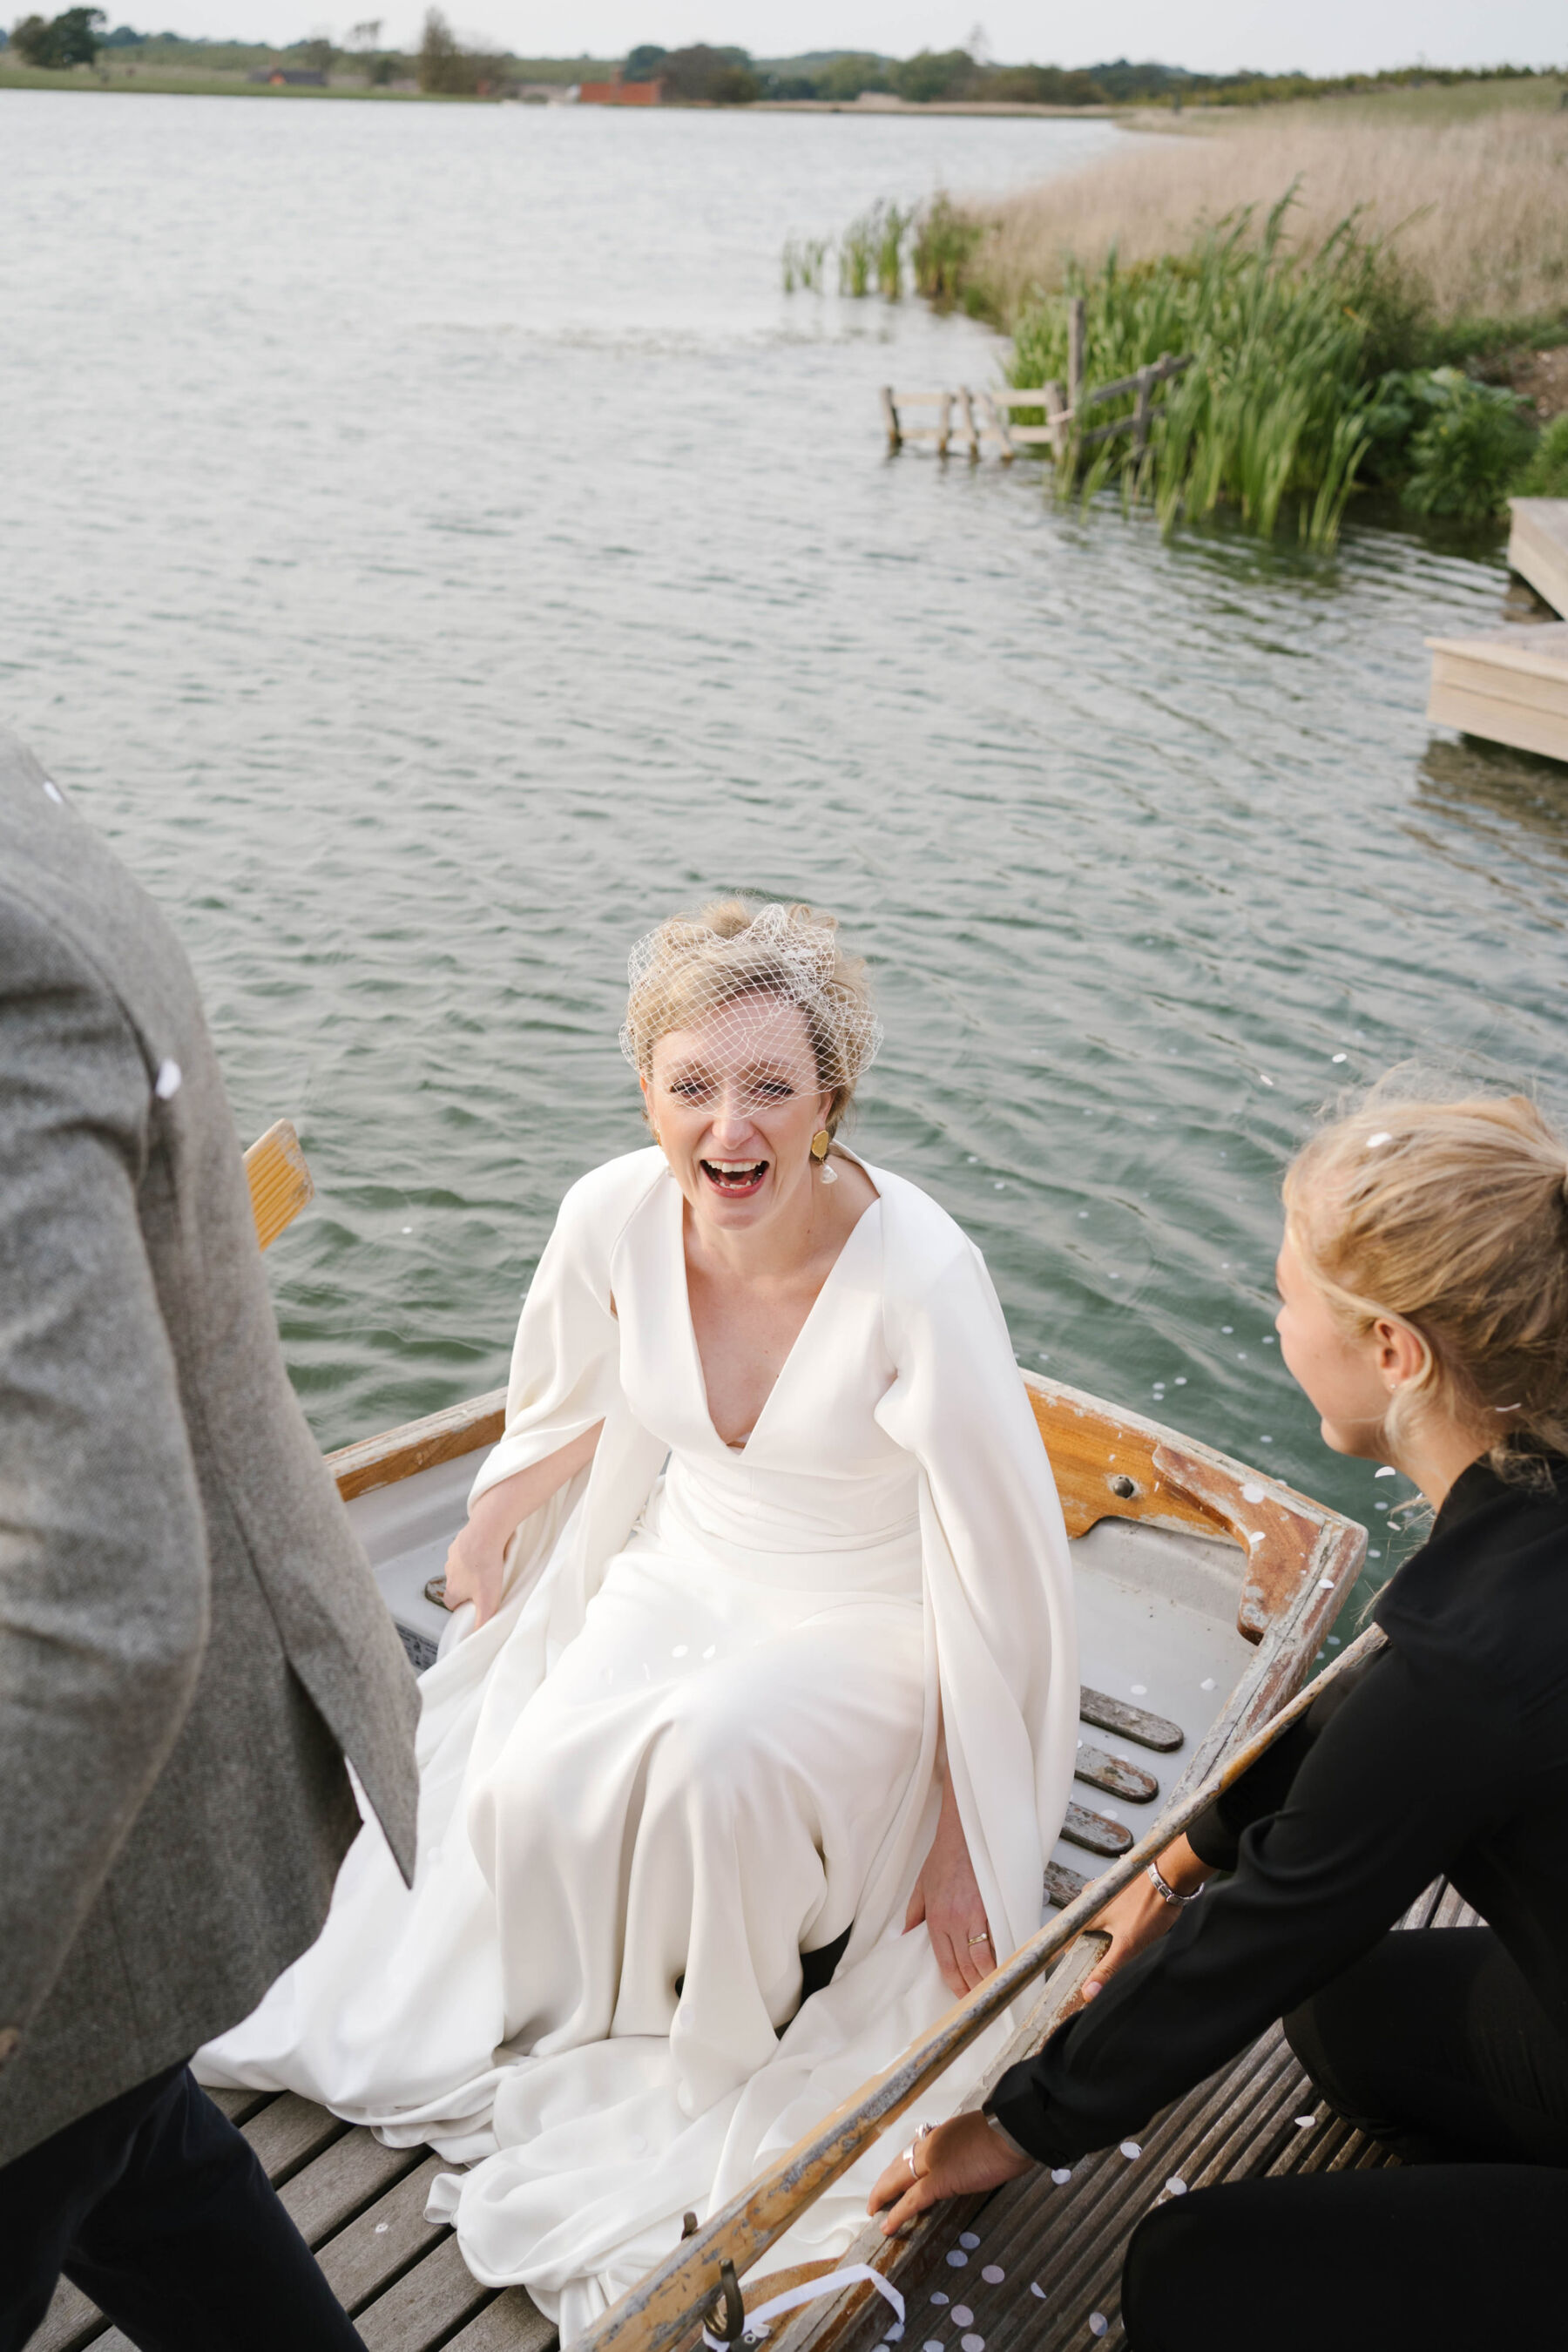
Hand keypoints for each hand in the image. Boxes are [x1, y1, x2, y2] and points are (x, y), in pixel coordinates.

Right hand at [440, 1518, 508, 1629]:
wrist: (484, 1534)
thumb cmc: (485, 1567)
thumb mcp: (487, 1601)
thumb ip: (482, 1621)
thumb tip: (477, 1636)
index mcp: (453, 1589)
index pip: (450, 1603)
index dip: (459, 1606)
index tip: (470, 1606)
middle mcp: (449, 1572)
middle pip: (454, 1583)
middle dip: (465, 1586)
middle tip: (482, 1586)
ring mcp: (453, 1555)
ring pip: (459, 1566)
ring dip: (470, 1568)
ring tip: (486, 1567)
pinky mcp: (461, 1540)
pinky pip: (465, 1548)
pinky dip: (473, 1551)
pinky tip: (487, 1550)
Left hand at [868, 2112, 1030, 2236]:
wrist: (1012, 2130)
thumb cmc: (1004, 2132)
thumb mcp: (977, 2132)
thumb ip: (962, 2145)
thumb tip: (964, 2159)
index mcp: (941, 2132)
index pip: (913, 2150)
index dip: (900, 2166)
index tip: (893, 2176)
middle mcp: (931, 2144)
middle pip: (899, 2165)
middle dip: (885, 2182)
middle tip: (876, 2198)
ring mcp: (932, 2161)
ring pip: (899, 2180)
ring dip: (884, 2195)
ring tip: (875, 2210)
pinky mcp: (940, 2180)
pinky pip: (913, 2200)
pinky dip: (897, 2213)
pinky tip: (888, 2225)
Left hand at [906, 1785, 994, 1995]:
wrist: (964, 1835)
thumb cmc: (942, 1860)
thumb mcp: (920, 1888)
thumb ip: (913, 1915)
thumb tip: (905, 1937)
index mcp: (936, 1920)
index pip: (946, 1964)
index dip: (955, 1985)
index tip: (961, 1998)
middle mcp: (955, 1922)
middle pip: (965, 1966)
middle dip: (972, 1987)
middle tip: (979, 2001)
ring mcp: (976, 1915)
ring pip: (983, 1958)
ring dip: (988, 1977)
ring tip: (992, 1989)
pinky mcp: (994, 1907)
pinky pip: (999, 1939)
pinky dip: (1001, 1956)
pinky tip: (1004, 1966)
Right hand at [1081, 1837, 1211, 2001]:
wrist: (1172, 1876)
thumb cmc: (1149, 1907)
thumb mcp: (1128, 1945)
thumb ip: (1107, 1969)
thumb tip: (1088, 1993)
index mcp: (1087, 1909)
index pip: (1066, 1935)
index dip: (1068, 1953)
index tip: (1071, 1969)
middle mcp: (1091, 1896)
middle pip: (1081, 1925)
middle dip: (1087, 1944)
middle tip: (1096, 1962)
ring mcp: (1105, 1889)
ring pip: (1095, 1915)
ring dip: (1100, 1932)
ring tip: (1112, 1947)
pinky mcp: (1119, 1887)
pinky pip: (1108, 1907)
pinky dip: (1112, 1921)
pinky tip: (1126, 1928)